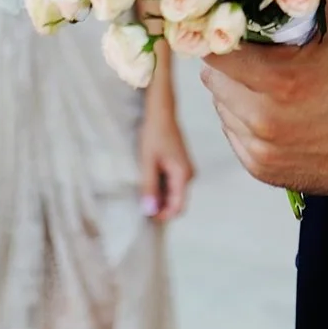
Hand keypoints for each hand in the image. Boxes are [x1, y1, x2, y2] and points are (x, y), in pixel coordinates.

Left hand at [139, 93, 195, 220]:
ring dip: (158, 197)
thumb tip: (149, 211)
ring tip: (141, 190)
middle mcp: (188, 175)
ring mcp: (184, 170)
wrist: (160, 111)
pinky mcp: (178, 166)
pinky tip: (146, 181)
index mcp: (184, 176)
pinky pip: (170, 184)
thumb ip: (149, 187)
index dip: (162, 216)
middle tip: (139, 204)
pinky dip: (159, 187)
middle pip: (176, 203)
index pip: (178, 208)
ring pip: (172, 194)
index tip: (144, 216)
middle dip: (159, 207)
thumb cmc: (154, 134)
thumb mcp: (147, 162)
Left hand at [201, 0, 327, 194]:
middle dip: (230, 64)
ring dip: (236, 93)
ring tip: (271, 86)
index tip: (226, 27)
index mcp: (279, 81)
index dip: (219, 36)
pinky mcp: (261, 168)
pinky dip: (246, 121)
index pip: (216, 52)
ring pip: (221, 107)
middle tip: (256, 56)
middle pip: (213, 79)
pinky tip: (276, 112)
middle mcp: (263, 119)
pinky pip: (233, 134)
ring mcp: (260, 148)